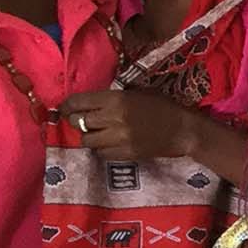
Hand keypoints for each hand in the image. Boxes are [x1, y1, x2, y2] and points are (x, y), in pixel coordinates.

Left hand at [58, 89, 200, 161]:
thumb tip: (90, 101)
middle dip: (75, 120)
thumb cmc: (163, 106)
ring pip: (86, 140)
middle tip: (78, 120)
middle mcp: (114, 119)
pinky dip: (101, 148)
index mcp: (117, 99)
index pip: (79, 102)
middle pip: (78, 122)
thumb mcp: (138, 93)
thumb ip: (114, 97)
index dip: (67, 105)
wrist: (183, 130)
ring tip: (95, 133)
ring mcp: (118, 139)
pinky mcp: (125, 154)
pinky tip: (109, 143)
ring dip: (88, 136)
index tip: (64, 107)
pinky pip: (101, 153)